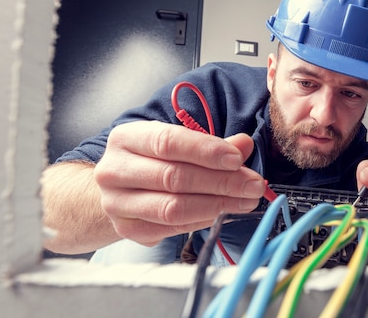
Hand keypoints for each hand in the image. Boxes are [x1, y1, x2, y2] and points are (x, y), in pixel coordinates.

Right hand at [94, 120, 266, 246]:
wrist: (117, 190)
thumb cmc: (151, 161)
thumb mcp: (175, 143)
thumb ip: (209, 144)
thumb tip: (244, 144)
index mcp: (126, 138)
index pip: (168, 142)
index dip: (206, 151)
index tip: (237, 159)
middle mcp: (114, 170)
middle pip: (174, 177)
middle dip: (222, 182)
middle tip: (253, 184)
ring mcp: (117, 204)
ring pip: (173, 208)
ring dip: (217, 205)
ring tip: (246, 201)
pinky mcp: (128, 230)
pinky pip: (173, 228)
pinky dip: (204, 221)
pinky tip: (225, 213)